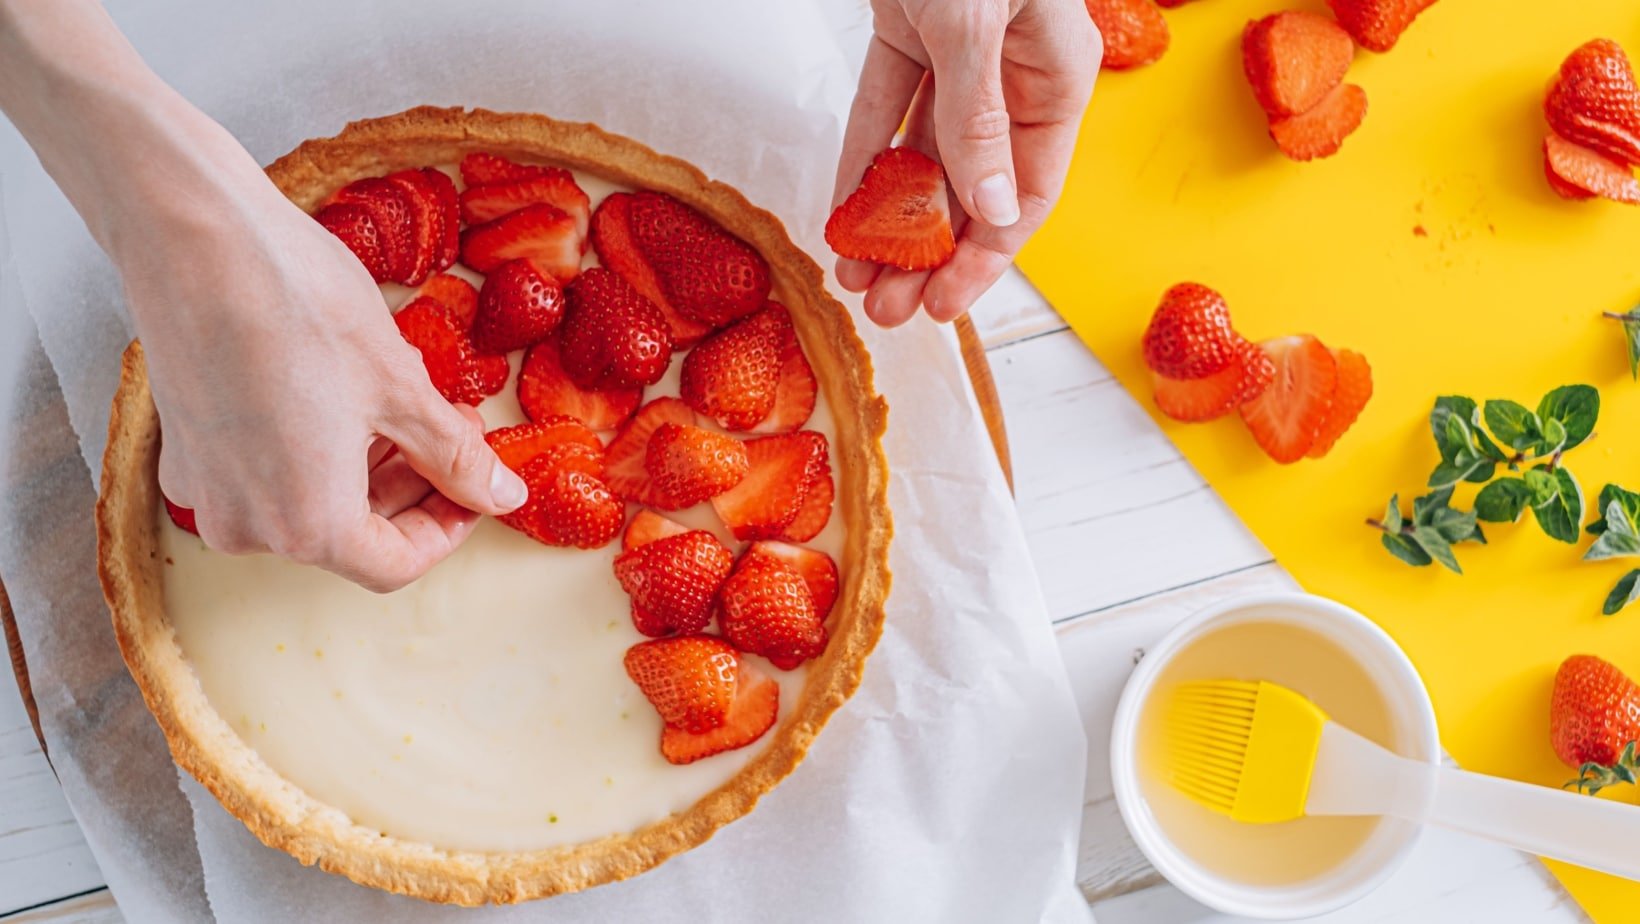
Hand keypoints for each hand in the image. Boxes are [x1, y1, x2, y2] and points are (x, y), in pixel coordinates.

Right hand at [126, 185, 526, 592]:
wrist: (194, 234)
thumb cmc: (302, 306)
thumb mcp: (402, 388)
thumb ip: (456, 457)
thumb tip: (500, 496)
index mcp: (306, 526)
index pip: (396, 565)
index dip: (449, 528)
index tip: (478, 485)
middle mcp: (246, 526)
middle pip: (352, 538)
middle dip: (413, 486)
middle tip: (455, 429)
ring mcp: (205, 489)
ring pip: (309, 504)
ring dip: (368, 466)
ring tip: (406, 399)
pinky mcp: (182, 450)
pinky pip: (264, 473)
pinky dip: (314, 449)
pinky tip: (346, 393)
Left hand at [834, 0, 1099, 326]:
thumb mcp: (976, 20)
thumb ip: (977, 112)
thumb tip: (990, 207)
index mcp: (1055, 74)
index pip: (1029, 191)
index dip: (986, 256)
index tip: (945, 303)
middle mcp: (1011, 72)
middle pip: (971, 188)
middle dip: (927, 253)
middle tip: (888, 307)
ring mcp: (959, 54)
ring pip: (924, 157)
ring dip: (889, 219)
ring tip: (857, 278)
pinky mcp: (910, 30)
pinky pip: (885, 109)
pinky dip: (863, 161)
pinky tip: (844, 215)